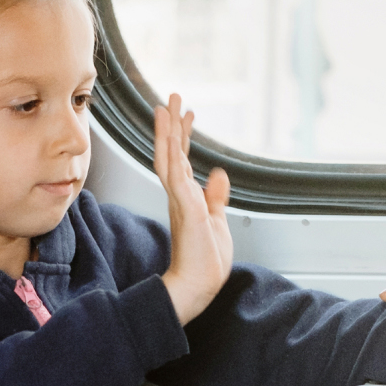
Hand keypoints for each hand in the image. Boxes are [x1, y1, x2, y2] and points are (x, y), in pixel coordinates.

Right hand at [153, 93, 231, 323]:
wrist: (197, 287)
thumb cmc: (205, 263)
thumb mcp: (217, 222)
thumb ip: (216, 198)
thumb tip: (218, 175)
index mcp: (186, 200)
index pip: (182, 161)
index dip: (183, 136)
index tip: (186, 113)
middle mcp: (179, 197)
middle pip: (171, 153)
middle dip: (171, 125)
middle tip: (170, 97)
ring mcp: (180, 201)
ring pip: (168, 158)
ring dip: (167, 131)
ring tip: (166, 106)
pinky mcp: (184, 208)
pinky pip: (174, 175)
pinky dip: (171, 154)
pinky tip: (170, 136)